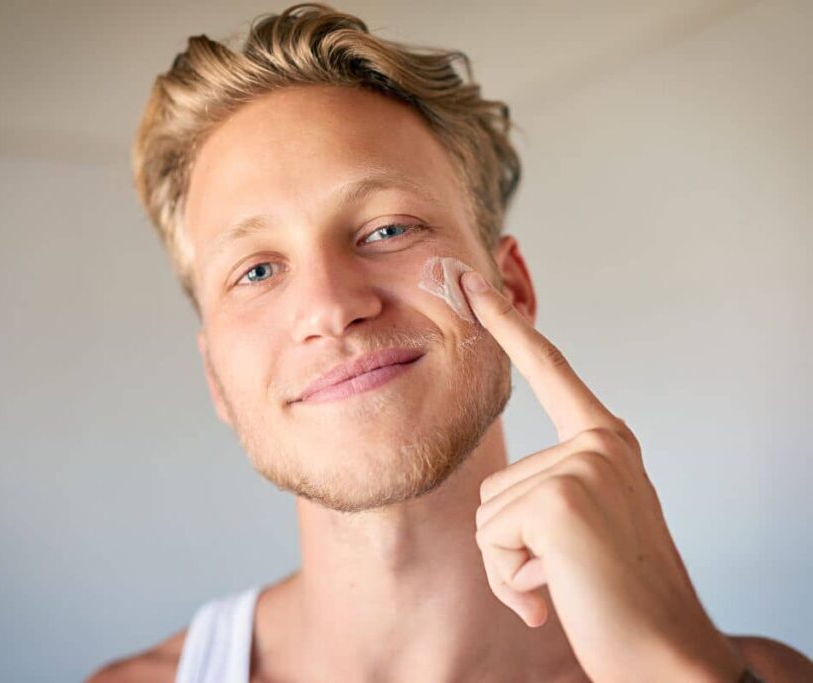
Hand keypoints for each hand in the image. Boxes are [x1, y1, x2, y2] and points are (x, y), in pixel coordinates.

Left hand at [461, 269, 745, 681]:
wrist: (664, 655)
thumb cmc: (620, 599)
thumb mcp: (585, 529)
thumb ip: (549, 494)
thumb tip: (502, 505)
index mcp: (606, 444)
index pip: (550, 372)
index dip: (510, 327)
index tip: (477, 285)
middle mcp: (598, 446)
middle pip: (493, 484)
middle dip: (510, 544)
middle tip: (566, 574)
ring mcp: (582, 467)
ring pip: (486, 516)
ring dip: (511, 566)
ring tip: (566, 585)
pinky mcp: (560, 500)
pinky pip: (491, 541)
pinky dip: (512, 583)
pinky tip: (556, 596)